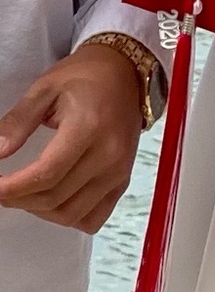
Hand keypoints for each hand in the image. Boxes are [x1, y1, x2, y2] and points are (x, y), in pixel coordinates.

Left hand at [0, 45, 143, 233]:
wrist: (125, 74)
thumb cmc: (86, 77)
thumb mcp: (45, 89)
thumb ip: (18, 121)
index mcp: (90, 129)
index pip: (46, 174)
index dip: (12, 188)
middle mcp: (110, 155)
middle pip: (56, 197)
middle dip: (19, 199)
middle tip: (1, 188)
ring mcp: (119, 171)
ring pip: (72, 214)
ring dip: (40, 211)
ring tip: (24, 193)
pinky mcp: (123, 180)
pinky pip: (94, 217)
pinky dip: (69, 217)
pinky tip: (53, 200)